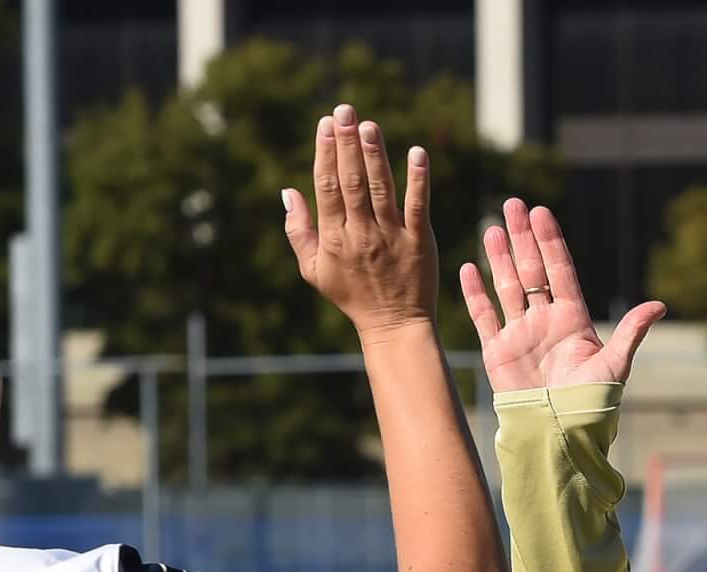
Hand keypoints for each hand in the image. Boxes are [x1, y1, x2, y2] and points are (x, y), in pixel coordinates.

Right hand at [283, 104, 433, 336]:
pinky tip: (417, 153)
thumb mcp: (313, 270)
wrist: (394, 325)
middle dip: (347, 145)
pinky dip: (418, 181)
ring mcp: (391, 238)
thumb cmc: (352, 296)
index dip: (326, 154)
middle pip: (352, 183)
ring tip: (371, 126)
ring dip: (376, 156)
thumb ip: (297, 230)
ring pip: (382, 191)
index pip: (327, 188)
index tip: (326, 123)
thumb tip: (287, 191)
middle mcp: (361, 235)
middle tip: (346, 111)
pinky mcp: (419, 243)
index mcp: (333, 239)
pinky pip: (418, 207)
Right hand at [460, 199, 665, 392]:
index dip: (551, 242)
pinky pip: (484, 317)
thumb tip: (660, 306)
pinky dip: (475, 294)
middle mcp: (545, 321)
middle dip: (523, 237)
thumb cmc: (590, 403)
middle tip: (513, 204)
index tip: (542, 213)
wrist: (559, 432)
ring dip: (500, 258)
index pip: (560, 271)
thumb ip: (631, 332)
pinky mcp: (498, 351)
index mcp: (572, 319)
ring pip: (507, 286)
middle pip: (532, 270)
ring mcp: (520, 334)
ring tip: (492, 227)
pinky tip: (468, 269)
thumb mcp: (615, 366)